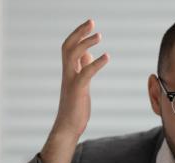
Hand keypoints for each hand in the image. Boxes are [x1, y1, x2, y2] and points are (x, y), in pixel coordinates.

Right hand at [53, 19, 108, 138]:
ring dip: (85, 44)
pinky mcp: (77, 91)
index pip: (69, 47)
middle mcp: (67, 74)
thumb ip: (83, 69)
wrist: (68, 127)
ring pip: (72, 56)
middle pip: (67, 47)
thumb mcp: (81, 85)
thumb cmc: (75, 107)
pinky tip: (106, 56)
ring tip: (99, 35)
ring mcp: (71, 82)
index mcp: (69, 72)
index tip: (89, 25)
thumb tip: (89, 54)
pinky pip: (85, 73)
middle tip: (92, 22)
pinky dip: (96, 63)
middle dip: (79, 33)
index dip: (78, 35)